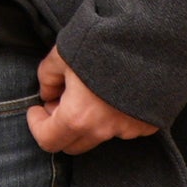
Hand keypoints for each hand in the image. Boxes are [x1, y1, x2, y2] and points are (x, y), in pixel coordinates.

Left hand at [26, 48, 156, 155]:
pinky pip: (122, 128)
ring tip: (88, 92)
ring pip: (98, 136)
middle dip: (59, 127)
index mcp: (77, 117)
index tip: (36, 110)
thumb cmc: (101, 45)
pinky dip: (111, 117)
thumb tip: (47, 93)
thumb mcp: (62, 54)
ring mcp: (128, 129)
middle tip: (59, 99)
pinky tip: (111, 93)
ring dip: (86, 122)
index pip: (48, 141)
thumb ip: (47, 77)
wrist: (149, 41)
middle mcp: (103, 130)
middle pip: (72, 145)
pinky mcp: (146, 124)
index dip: (36, 125)